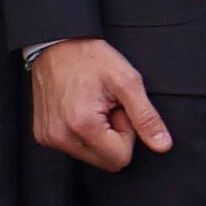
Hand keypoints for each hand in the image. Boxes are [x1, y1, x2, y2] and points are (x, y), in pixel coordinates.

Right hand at [31, 36, 171, 173]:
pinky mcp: (43, 134)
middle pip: (105, 161)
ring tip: (92, 106)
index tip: (118, 108)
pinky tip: (79, 109)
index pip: (120, 158)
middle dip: (113, 137)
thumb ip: (147, 117)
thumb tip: (162, 145)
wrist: (55, 44)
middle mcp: (60, 136)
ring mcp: (48, 136)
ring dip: (98, 136)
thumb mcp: (127, 81)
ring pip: (91, 156)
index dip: (127, 134)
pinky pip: (74, 148)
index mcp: (82, 125)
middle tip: (106, 107)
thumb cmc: (90, 58)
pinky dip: (82, 133)